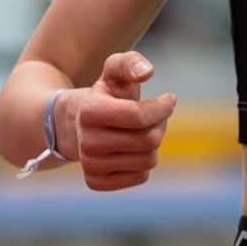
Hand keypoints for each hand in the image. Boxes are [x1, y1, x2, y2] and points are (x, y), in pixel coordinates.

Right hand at [62, 52, 177, 191]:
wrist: (77, 123)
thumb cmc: (106, 95)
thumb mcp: (114, 71)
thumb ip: (130, 63)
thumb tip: (147, 72)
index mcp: (90, 112)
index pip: (140, 116)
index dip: (163, 107)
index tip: (169, 99)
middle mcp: (87, 142)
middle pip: (149, 140)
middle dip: (159, 125)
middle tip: (153, 117)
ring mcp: (90, 165)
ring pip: (148, 160)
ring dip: (153, 144)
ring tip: (141, 132)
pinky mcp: (96, 182)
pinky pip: (140, 176)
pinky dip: (143, 162)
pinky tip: (130, 150)